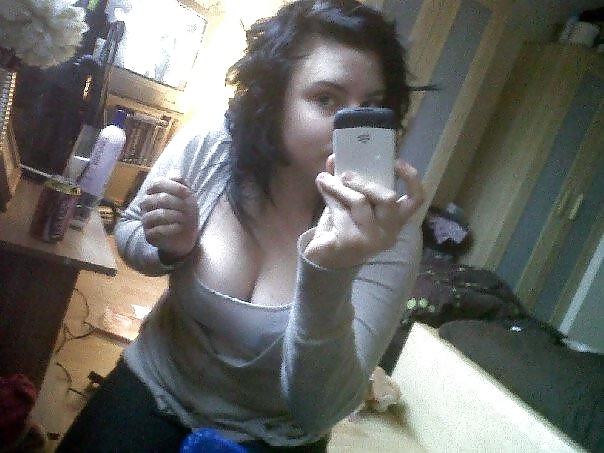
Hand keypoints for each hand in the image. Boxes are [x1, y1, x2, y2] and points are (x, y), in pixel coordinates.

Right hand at [139, 170, 198, 261]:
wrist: (186, 235)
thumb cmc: (185, 213)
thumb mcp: (187, 197)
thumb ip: (181, 183)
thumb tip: (174, 173)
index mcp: (154, 193)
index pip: (157, 183)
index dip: (174, 187)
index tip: (188, 193)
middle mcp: (146, 206)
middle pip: (158, 199)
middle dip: (176, 203)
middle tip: (188, 209)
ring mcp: (146, 220)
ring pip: (156, 215)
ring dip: (174, 215)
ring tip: (184, 218)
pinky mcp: (149, 235)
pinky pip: (157, 230)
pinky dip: (170, 228)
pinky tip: (179, 227)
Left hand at [305, 156, 422, 267]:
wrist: (326, 261)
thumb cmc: (344, 229)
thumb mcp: (349, 204)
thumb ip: (345, 182)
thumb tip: (334, 158)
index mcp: (395, 221)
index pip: (416, 200)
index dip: (411, 179)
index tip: (396, 162)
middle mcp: (389, 232)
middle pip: (388, 198)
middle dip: (365, 182)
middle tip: (345, 174)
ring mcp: (372, 240)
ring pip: (360, 203)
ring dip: (340, 187)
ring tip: (325, 180)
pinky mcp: (351, 243)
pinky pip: (341, 212)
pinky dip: (330, 199)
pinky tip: (323, 192)